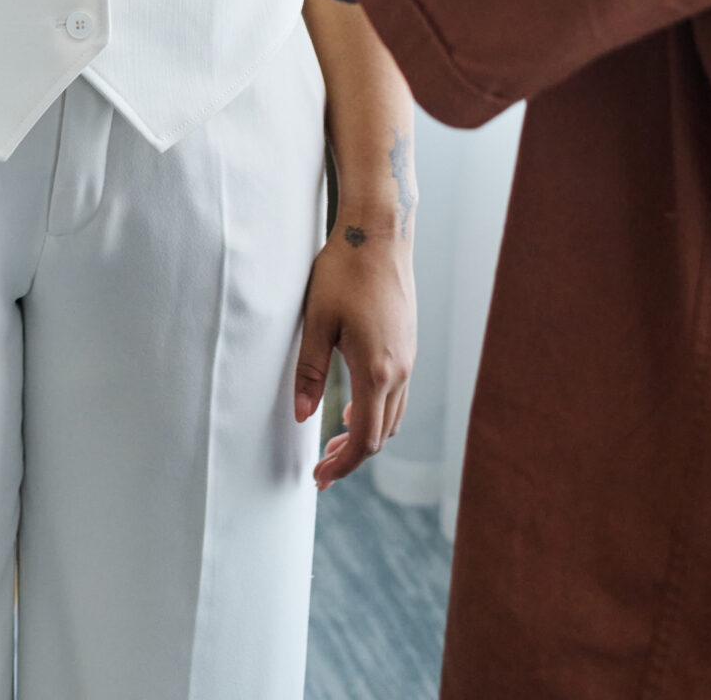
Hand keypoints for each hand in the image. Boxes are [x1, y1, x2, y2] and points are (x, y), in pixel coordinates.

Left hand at [296, 220, 415, 489]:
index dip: (342, 464)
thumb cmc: (344, 271)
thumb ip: (309, 371)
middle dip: (352, 456)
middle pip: (381, 434)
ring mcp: (409, 357)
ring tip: (335, 442)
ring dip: (367, 435)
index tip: (319, 477)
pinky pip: (398, 394)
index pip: (364, 438)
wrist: (380, 234)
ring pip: (393, 416)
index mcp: (377, 370)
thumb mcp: (317, 319)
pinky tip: (355, 406)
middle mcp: (400, 370)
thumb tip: (300, 416)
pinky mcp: (408, 344)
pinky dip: (378, 412)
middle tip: (321, 467)